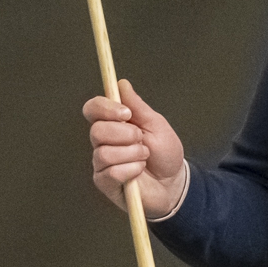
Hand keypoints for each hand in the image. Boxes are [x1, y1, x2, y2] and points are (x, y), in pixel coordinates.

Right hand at [82, 79, 186, 219]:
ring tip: (144, 158)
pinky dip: (130, 170)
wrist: (174, 183)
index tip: (126, 113)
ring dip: (132, 154)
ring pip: (104, 153)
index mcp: (113, 123)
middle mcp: (103, 142)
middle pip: (97, 131)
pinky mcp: (105, 182)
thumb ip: (137, 105)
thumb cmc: (165, 153)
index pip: (93, 109)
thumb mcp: (156, 124)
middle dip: (125, 135)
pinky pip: (110, 173)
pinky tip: (138, 172)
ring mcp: (102, 163)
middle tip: (142, 140)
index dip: (105, 108)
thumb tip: (122, 83)